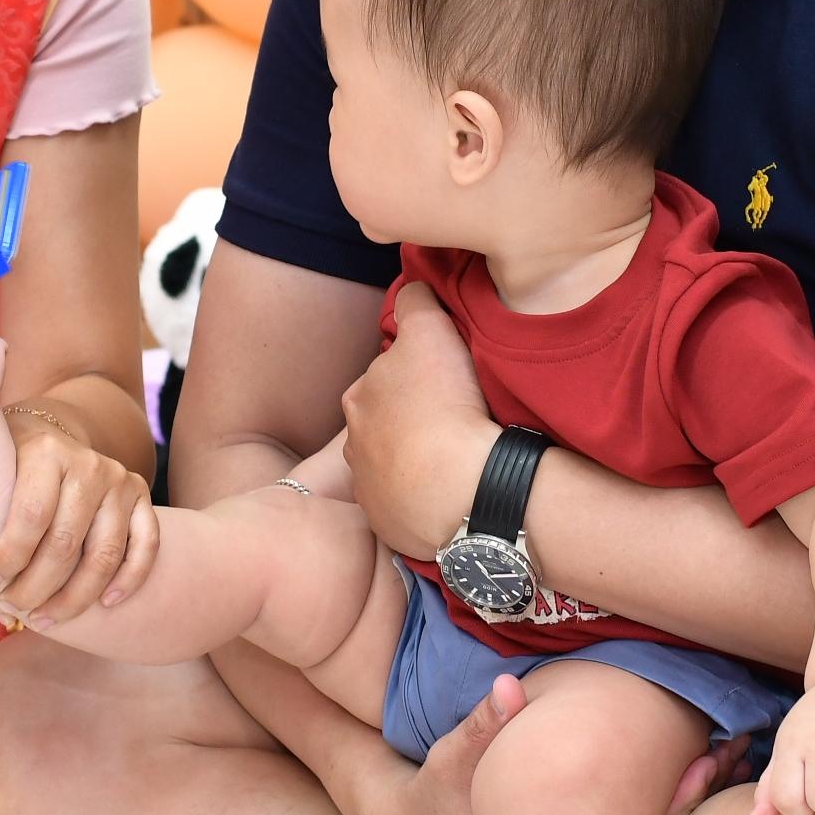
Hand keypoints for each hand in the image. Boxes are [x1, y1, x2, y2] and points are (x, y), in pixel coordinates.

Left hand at [0, 399, 155, 626]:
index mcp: (43, 449)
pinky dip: (129, 578)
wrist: (54, 428)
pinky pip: (145, 544)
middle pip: (65, 542)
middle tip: (13, 611)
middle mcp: (87, 463)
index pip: (29, 515)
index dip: (7, 557)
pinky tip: (108, 604)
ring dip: (76, 596)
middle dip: (36, 587)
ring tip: (46, 619)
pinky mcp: (141, 497)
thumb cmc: (1, 454)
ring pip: (104, 552)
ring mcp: (118, 480)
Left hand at [336, 282, 497, 558]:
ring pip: (396, 465)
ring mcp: (372, 490)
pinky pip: (410, 504)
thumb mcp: (429, 332)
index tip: (445, 382)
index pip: (386, 378)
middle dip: (412, 419)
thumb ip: (414, 304)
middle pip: (387, 423)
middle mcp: (354, 445)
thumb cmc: (444, 407)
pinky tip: (454, 491)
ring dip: (419, 460)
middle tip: (454, 419)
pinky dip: (428, 496)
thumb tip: (411, 288)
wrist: (460, 493)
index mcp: (359, 398)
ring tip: (457, 460)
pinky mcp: (392, 525)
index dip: (417, 375)